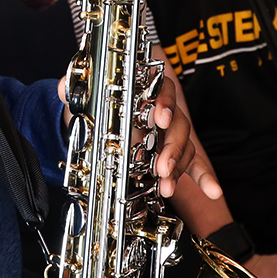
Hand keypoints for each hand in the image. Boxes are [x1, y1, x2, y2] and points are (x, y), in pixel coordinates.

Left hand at [58, 72, 221, 200]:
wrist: (110, 114)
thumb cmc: (105, 103)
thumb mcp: (88, 96)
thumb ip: (77, 90)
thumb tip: (63, 86)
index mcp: (147, 91)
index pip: (163, 90)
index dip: (164, 103)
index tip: (159, 117)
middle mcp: (164, 110)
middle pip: (178, 124)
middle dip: (171, 147)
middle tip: (161, 166)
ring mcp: (172, 132)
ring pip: (185, 147)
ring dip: (178, 167)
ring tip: (167, 186)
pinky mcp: (177, 152)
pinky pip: (196, 163)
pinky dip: (205, 177)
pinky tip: (213, 191)